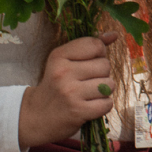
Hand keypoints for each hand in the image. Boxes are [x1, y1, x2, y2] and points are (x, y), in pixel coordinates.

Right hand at [17, 32, 117, 148]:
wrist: (36, 116)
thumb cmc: (56, 85)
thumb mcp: (65, 61)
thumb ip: (89, 46)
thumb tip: (114, 35)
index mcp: (59, 56)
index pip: (96, 45)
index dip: (99, 54)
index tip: (88, 63)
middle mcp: (63, 72)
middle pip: (105, 65)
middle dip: (101, 74)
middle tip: (86, 82)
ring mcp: (71, 92)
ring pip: (109, 85)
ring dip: (103, 91)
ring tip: (88, 94)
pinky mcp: (78, 111)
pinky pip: (107, 103)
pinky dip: (102, 106)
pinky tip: (89, 106)